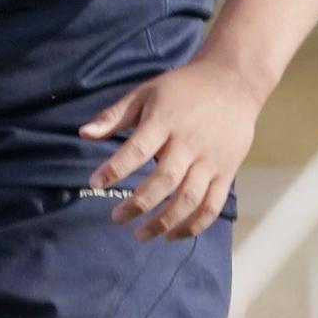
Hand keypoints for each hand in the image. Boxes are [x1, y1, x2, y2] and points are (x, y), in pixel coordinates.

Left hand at [81, 55, 262, 237]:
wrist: (234, 82)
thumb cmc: (182, 89)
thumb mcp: (145, 92)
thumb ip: (114, 115)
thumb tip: (83, 133)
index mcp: (166, 121)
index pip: (138, 149)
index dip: (115, 169)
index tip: (95, 184)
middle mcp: (190, 143)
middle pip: (165, 181)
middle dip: (138, 204)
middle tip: (116, 217)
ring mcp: (212, 160)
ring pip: (190, 199)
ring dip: (164, 222)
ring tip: (140, 234)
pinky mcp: (228, 171)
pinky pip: (213, 204)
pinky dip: (194, 224)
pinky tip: (172, 235)